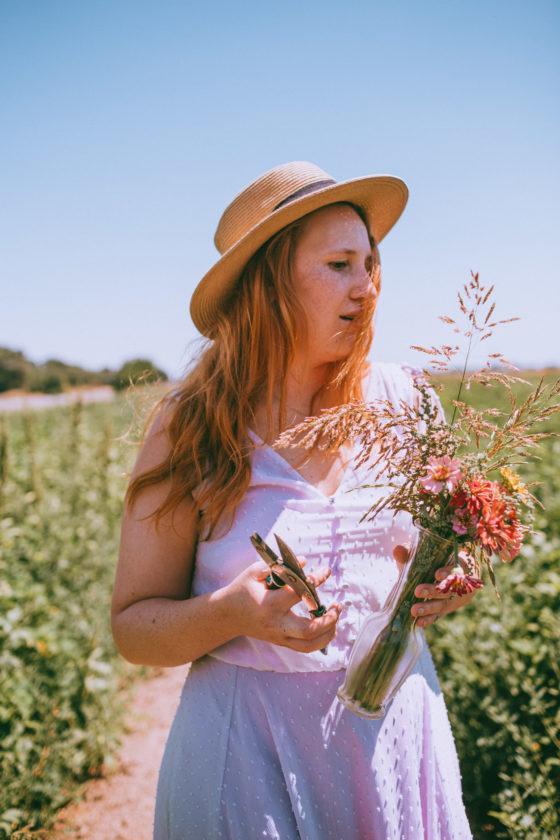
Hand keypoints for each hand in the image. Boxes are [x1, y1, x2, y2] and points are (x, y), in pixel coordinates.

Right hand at [224, 557, 342, 652]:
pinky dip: (321, 640)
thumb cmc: (242, 590)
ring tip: (336, 616)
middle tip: (337, 606)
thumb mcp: (255, 572)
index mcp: (269, 604)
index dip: (315, 580)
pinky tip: (329, 627)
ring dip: (328, 633)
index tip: (326, 571)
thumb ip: (280, 567)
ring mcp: (278, 637)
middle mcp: (276, 624)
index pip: (299, 593)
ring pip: (309, 645)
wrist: (227, 615)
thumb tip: (305, 563)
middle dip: (328, 619)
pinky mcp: (281, 643)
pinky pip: (305, 648)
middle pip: (308, 630)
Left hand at [393, 546, 479, 627]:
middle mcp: (463, 582)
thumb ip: (411, 553)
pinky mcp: (448, 608)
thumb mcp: (423, 554)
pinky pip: (440, 614)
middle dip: (434, 591)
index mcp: (460, 564)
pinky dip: (430, 618)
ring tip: (415, 610)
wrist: (439, 572)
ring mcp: (457, 597)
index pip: (459, 567)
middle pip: (451, 588)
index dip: (449, 572)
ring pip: (445, 603)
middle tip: (418, 591)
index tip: (437, 574)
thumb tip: (397, 550)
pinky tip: (420, 622)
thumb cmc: (433, 559)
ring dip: (430, 608)